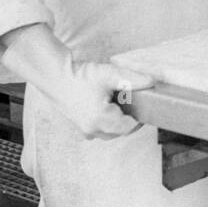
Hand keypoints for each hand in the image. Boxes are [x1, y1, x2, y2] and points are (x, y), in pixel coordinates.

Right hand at [0, 25, 151, 139]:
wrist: (55, 76)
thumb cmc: (80, 75)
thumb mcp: (110, 74)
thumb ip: (133, 79)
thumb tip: (152, 82)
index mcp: (101, 120)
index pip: (130, 127)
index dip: (139, 117)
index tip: (143, 105)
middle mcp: (93, 129)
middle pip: (121, 131)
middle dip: (128, 119)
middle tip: (131, 102)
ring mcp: (85, 130)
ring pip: (110, 132)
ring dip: (117, 121)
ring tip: (117, 102)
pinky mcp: (80, 127)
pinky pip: (99, 129)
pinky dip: (106, 121)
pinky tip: (105, 104)